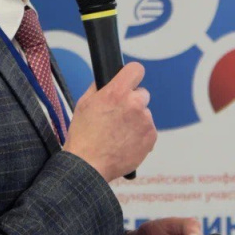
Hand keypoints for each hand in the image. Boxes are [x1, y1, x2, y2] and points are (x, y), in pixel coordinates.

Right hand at [62, 62, 156, 181]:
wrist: (88, 165)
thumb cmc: (83, 135)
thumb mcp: (84, 103)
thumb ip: (100, 87)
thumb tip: (109, 79)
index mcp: (117, 92)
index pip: (136, 69)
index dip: (131, 75)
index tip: (129, 82)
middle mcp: (135, 104)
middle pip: (142, 94)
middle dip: (132, 102)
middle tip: (118, 116)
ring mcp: (145, 121)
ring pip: (144, 114)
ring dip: (136, 120)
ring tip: (118, 134)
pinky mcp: (151, 137)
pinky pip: (148, 130)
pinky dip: (140, 135)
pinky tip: (125, 143)